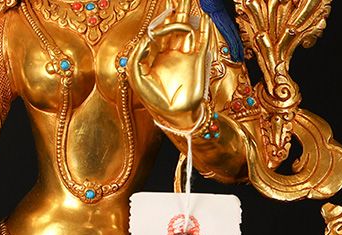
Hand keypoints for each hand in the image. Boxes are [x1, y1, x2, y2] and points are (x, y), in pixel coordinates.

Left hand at [127, 0, 212, 130]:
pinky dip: (205, 28)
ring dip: (186, 13)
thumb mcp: (136, 78)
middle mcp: (169, 53)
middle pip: (172, 25)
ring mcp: (185, 55)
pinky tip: (205, 16)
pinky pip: (202, 40)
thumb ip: (136, 56)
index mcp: (153, 57)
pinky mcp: (198, 61)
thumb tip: (147, 37)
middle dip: (174, 8)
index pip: (155, 33)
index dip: (156, 24)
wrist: (177, 116)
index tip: (153, 32)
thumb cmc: (155, 100)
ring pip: (186, 28)